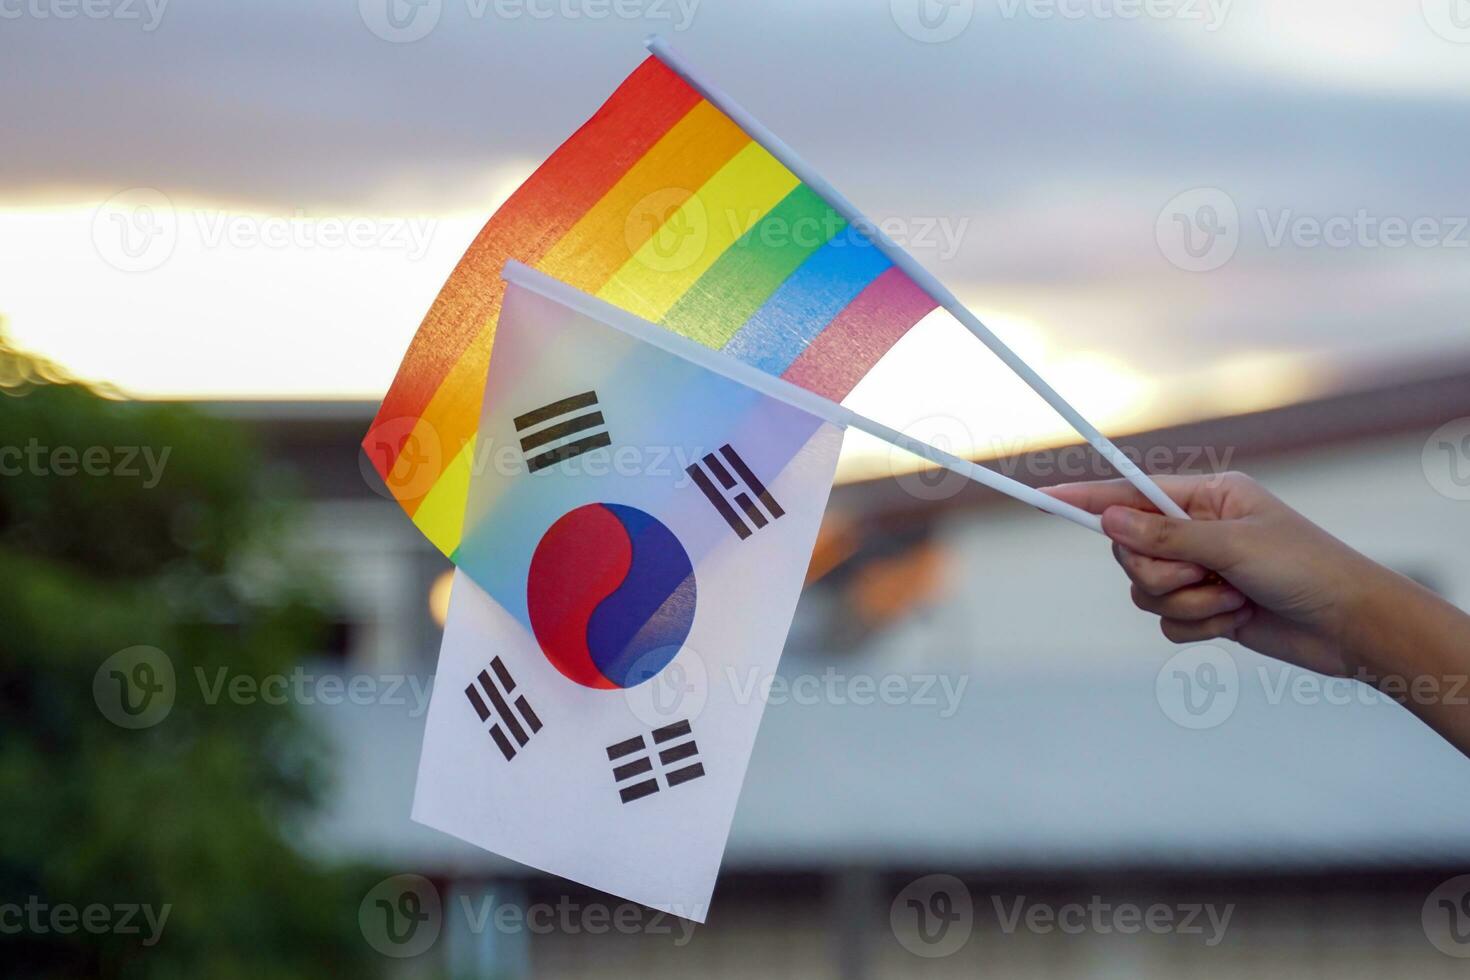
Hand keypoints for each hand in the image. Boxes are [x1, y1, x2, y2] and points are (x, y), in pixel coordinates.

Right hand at [1043, 472, 1387, 677]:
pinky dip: (1199, 626)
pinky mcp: (1205, 609)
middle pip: (1130, 552)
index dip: (1086, 498)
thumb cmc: (1307, 570)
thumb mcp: (1233, 546)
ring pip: (1145, 592)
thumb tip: (1109, 520)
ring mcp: (1200, 571)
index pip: (1132, 493)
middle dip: (1163, 572)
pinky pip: (1166, 622)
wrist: (1352, 628)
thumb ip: (1165, 536)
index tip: (1044, 497)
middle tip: (1206, 575)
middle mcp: (1198, 530)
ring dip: (1188, 602)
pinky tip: (1238, 621)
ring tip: (1234, 599)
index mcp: (1207, 496)